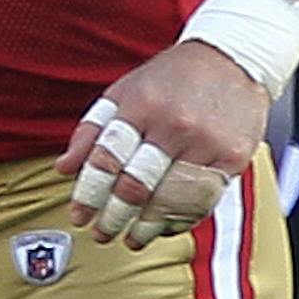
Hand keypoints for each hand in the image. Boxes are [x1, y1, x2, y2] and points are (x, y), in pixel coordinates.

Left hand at [55, 38, 267, 246]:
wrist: (233, 58)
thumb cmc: (171, 77)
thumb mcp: (124, 90)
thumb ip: (92, 129)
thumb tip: (65, 168)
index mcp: (141, 105)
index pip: (107, 158)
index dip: (89, 193)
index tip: (79, 215)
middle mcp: (173, 124)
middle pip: (136, 185)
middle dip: (113, 217)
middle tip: (101, 234)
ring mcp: (206, 142)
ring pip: (169, 199)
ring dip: (145, 227)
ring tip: (130, 239)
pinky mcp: (233, 157)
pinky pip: (202, 200)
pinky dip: (180, 219)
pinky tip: (163, 229)